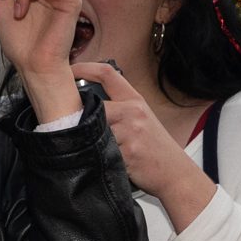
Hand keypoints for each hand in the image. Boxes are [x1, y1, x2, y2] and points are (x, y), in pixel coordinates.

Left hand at [71, 59, 215, 229]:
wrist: (175, 173)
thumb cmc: (154, 148)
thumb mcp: (141, 119)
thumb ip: (118, 109)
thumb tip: (86, 104)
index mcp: (135, 100)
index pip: (107, 73)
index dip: (83, 67)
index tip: (68, 70)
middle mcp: (132, 111)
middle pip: (93, 104)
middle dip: (78, 114)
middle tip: (65, 121)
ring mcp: (130, 131)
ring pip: (94, 129)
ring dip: (87, 139)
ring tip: (87, 148)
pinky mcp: (126, 152)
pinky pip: (100, 151)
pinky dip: (96, 157)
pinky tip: (100, 162)